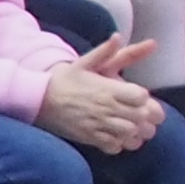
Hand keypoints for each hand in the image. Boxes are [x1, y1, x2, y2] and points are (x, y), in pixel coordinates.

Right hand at [35, 36, 165, 150]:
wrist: (37, 99)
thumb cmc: (63, 80)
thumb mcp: (83, 62)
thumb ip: (105, 51)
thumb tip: (118, 37)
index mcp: (108, 88)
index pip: (142, 97)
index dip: (146, 100)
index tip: (141, 100)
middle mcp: (106, 107)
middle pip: (140, 117)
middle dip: (146, 119)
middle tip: (143, 118)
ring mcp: (98, 124)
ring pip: (130, 134)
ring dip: (136, 133)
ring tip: (133, 129)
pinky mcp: (89, 137)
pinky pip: (114, 146)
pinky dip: (119, 144)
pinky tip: (116, 138)